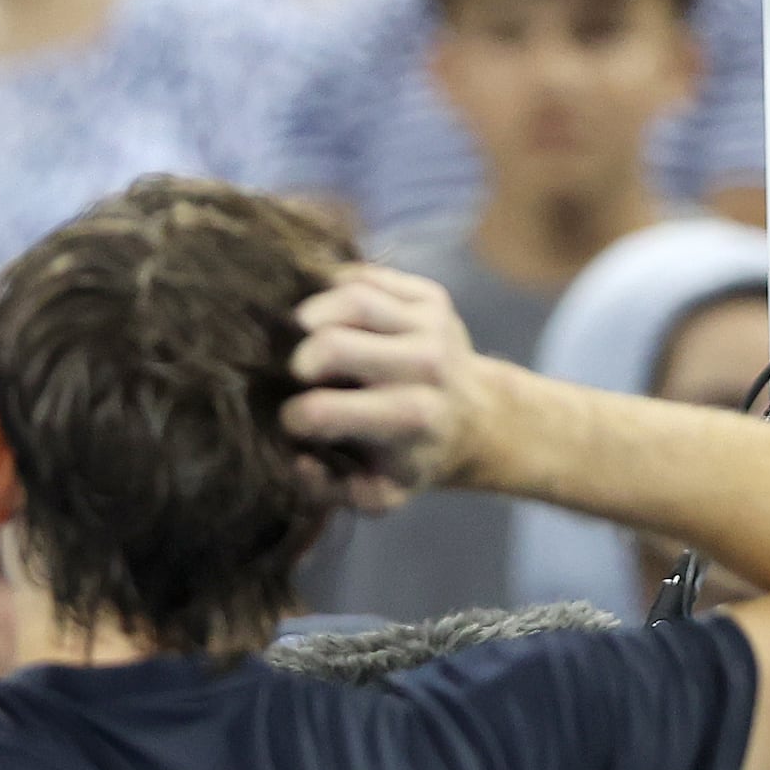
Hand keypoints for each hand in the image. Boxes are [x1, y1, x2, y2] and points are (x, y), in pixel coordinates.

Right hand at [279, 264, 504, 510]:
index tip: (294, 422)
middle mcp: (425, 366)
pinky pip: (366, 275)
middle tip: (296, 375)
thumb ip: (332, 490)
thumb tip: (301, 460)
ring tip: (303, 338)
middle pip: (332, 344)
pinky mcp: (431, 296)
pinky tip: (329, 316)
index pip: (324, 410)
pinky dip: (334, 290)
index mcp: (410, 418)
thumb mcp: (379, 494)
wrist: (476, 418)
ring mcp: (431, 324)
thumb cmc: (412, 458)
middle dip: (297, 361)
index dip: (294, 418)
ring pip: (348, 296)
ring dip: (309, 316)